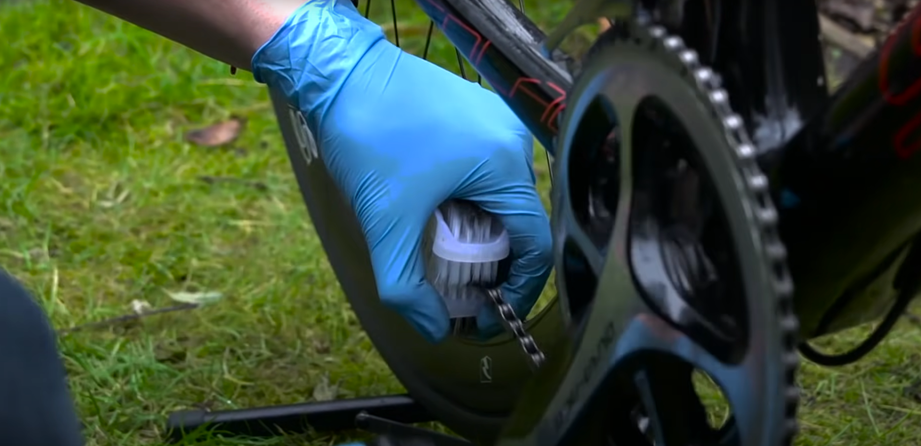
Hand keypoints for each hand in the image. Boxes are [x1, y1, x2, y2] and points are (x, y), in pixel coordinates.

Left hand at [252, 0, 551, 342]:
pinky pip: (491, 167)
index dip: (519, 289)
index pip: (535, 244)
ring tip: (448, 249)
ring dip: (484, 228)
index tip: (492, 314)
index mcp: (504, 165)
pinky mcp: (480, 110)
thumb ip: (406, 285)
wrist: (341, 71)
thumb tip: (434, 329)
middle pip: (520, 220)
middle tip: (464, 287)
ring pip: (505, 194)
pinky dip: (475, 196)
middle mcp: (513, 139)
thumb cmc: (367, 138)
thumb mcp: (384, 222)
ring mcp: (499, 120)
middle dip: (496, 262)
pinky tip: (442, 206)